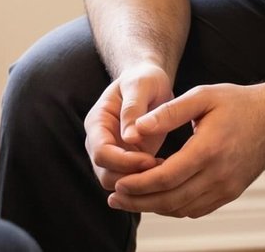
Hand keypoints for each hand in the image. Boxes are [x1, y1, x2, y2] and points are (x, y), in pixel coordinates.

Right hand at [84, 62, 172, 191]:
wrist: (149, 83)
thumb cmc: (144, 79)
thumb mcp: (140, 85)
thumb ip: (133, 109)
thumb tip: (129, 138)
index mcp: (97, 123)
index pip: (101, 153)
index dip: (124, 162)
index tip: (150, 159)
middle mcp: (100, 142)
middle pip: (106, 175)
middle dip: (132, 178)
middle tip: (161, 168)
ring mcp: (113, 154)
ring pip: (118, 184)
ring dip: (141, 184)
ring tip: (166, 169)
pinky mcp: (127, 162)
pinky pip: (133, 182)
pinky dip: (148, 182)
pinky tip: (167, 169)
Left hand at [106, 83, 264, 217]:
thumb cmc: (236, 102)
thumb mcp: (201, 96)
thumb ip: (168, 111)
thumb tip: (136, 128)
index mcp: (208, 150)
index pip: (166, 178)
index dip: (138, 185)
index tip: (117, 184)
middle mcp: (219, 174)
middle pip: (171, 200)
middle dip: (139, 202)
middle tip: (114, 199)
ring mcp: (227, 187)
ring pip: (183, 209)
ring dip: (154, 208)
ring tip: (131, 200)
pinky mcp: (231, 192)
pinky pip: (197, 209)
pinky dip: (175, 208)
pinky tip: (158, 198)